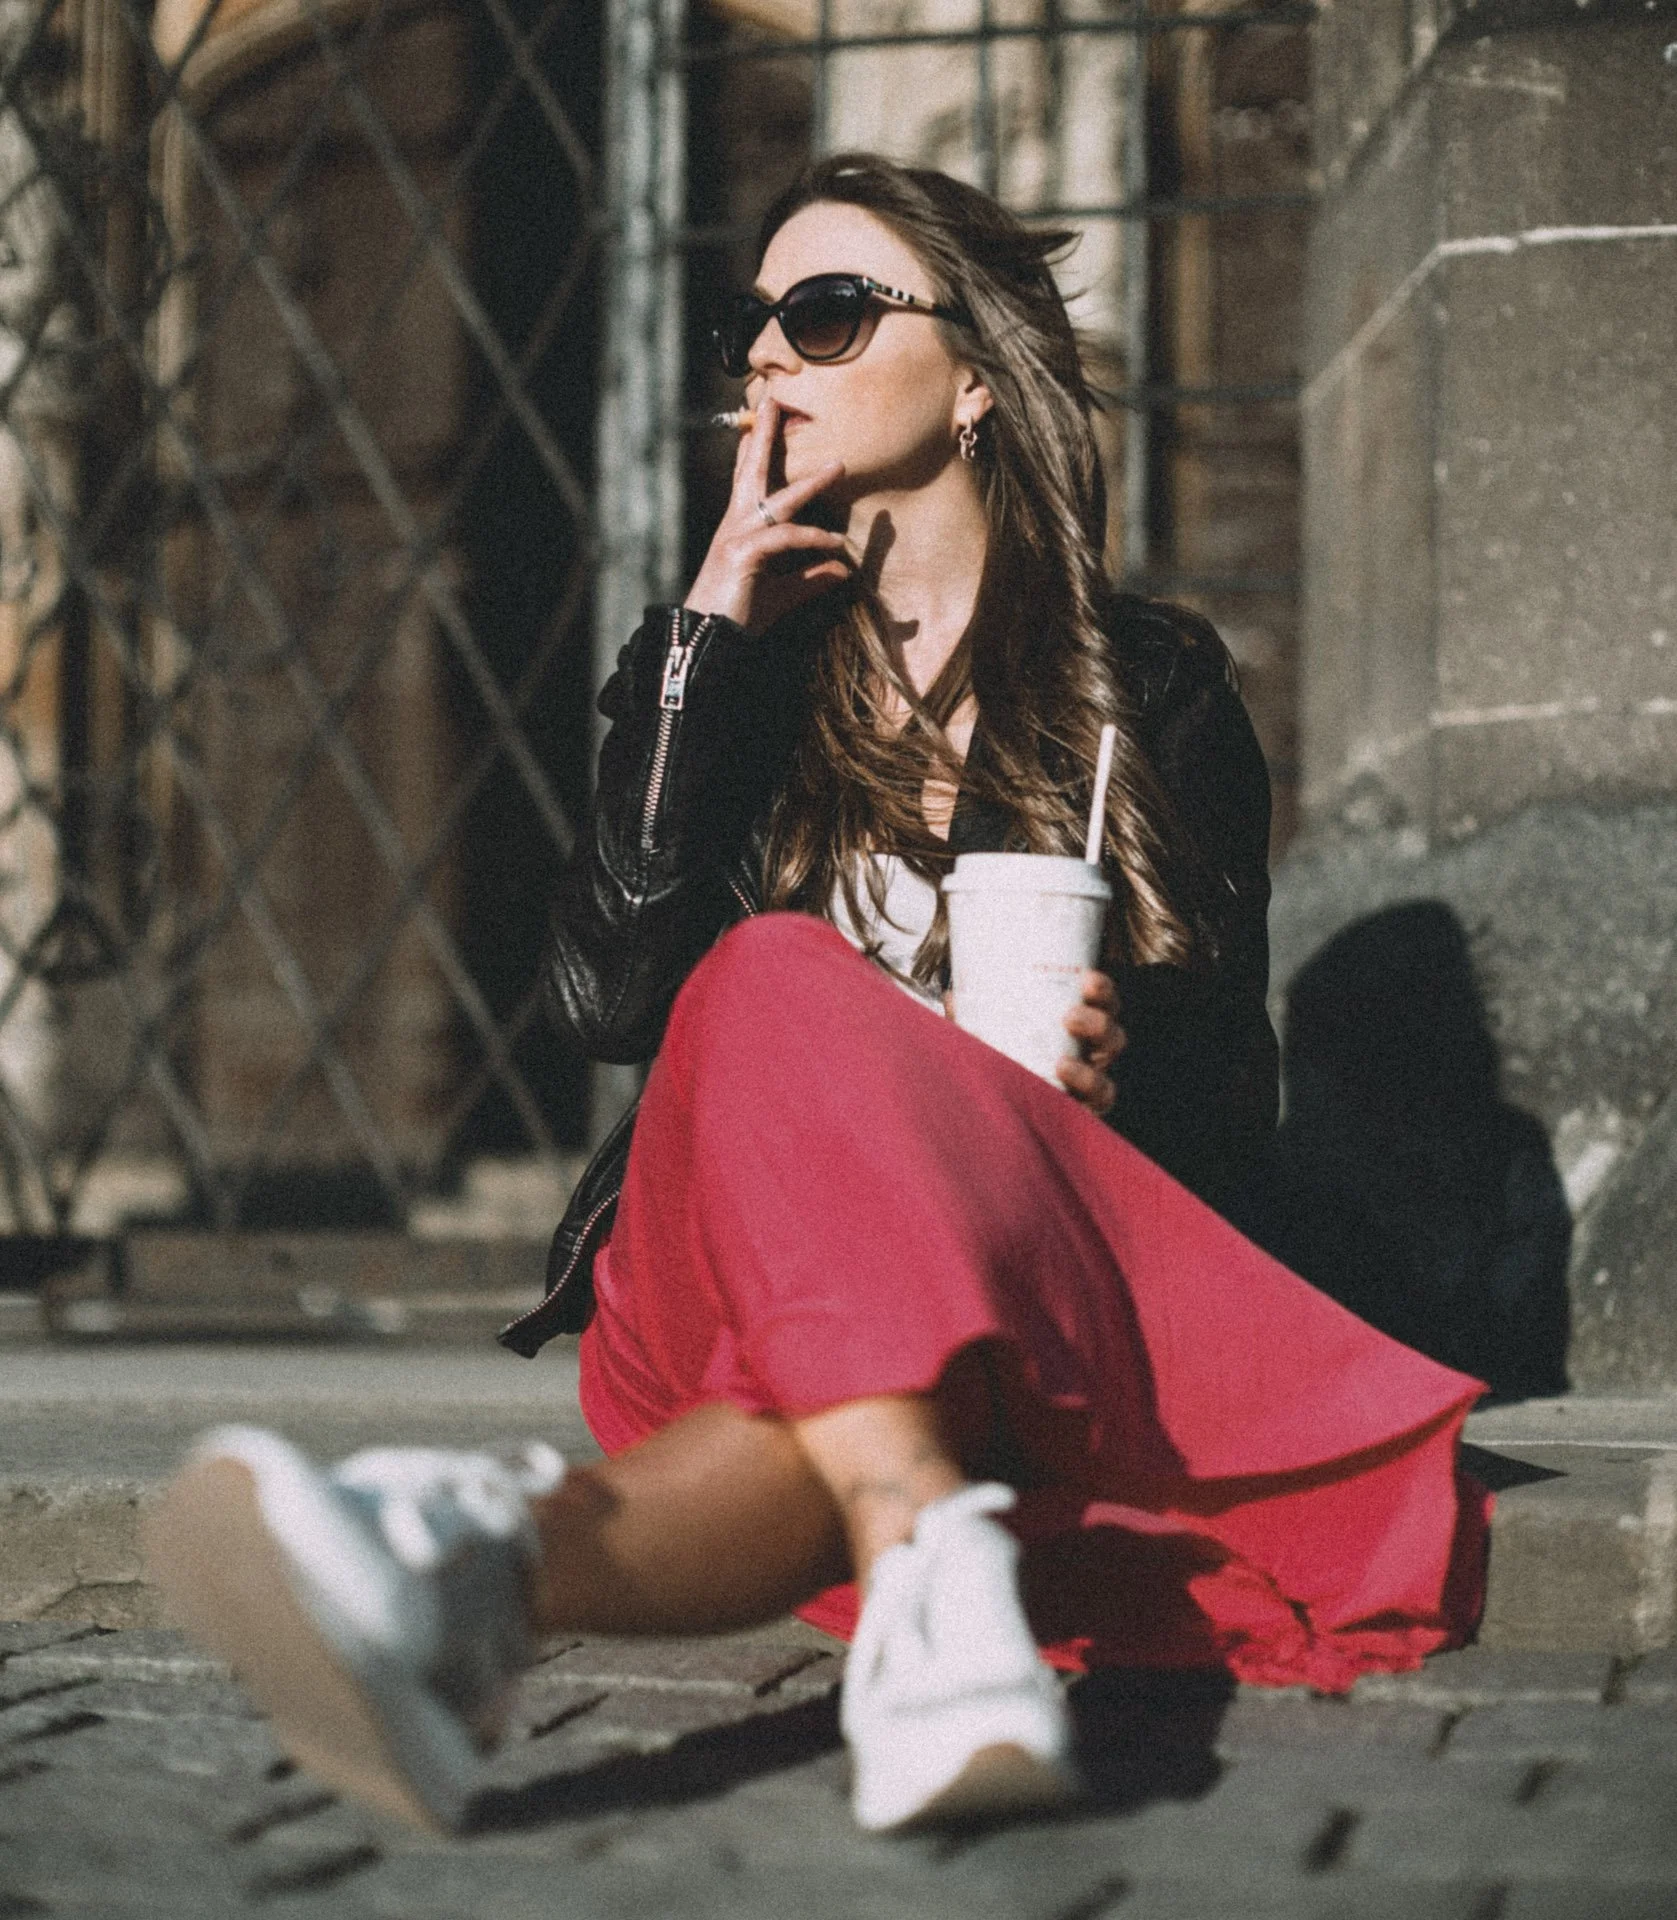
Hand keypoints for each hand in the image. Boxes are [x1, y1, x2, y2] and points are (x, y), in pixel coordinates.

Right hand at [685, 398, 851, 633]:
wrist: (708, 642)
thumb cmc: (738, 617)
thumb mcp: (781, 594)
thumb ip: (810, 579)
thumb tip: (842, 570)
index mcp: (739, 528)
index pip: (746, 479)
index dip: (752, 449)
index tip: (760, 418)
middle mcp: (734, 525)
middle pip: (751, 471)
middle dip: (763, 435)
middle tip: (777, 402)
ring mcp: (736, 537)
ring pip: (776, 500)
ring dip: (809, 482)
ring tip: (838, 466)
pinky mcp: (742, 555)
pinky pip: (784, 537)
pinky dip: (812, 538)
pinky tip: (835, 544)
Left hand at [941, 970, 1125, 1115]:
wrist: (988, 1120)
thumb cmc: (995, 1064)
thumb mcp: (985, 1037)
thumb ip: (971, 1020)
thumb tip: (954, 996)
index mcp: (1077, 1030)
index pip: (1103, 1004)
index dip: (1103, 990)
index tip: (1086, 979)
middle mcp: (1089, 1061)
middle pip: (1113, 1038)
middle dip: (1098, 1024)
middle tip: (1069, 1017)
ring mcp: (1086, 1095)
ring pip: (1106, 1083)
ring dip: (1088, 1072)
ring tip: (1061, 1064)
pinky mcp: (1078, 1123)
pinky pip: (1089, 1117)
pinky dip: (1077, 1105)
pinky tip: (1060, 1095)